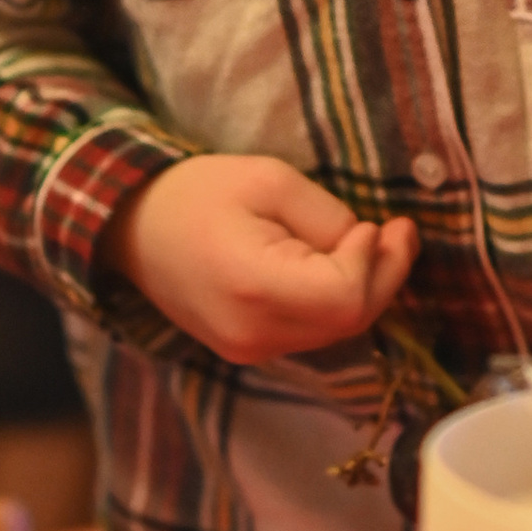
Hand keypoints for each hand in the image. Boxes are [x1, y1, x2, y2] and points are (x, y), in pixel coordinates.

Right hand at [109, 152, 417, 364]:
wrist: (131, 228)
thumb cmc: (198, 192)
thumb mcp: (271, 180)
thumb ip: (328, 219)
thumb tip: (368, 246)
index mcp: (255, 288)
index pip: (346, 298)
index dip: (376, 263)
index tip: (379, 224)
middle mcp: (254, 334)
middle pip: (350, 322)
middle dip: (385, 276)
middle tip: (400, 231)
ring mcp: (249, 350)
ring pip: (336, 331)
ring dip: (365, 289)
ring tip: (373, 243)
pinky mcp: (247, 350)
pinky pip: (312, 332)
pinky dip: (336, 302)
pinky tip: (341, 267)